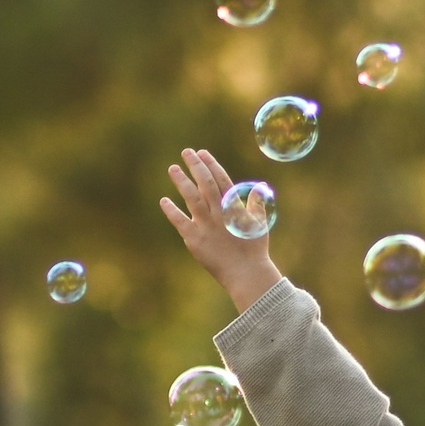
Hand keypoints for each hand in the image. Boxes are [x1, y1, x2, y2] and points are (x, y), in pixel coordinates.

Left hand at [160, 148, 284, 315]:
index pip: (221, 179)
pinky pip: (180, 222)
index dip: (211, 164)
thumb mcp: (260, 223)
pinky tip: (163, 200)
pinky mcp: (195, 239)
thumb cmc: (254, 249)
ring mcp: (205, 225)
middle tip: (186, 152)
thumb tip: (259, 186)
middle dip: (196, 166)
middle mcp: (218, 212)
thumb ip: (257, 204)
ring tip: (173, 168)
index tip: (202, 152)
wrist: (246, 273)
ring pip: (191, 197)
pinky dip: (171, 211)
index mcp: (234, 206)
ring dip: (181, 181)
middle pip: (204, 183)